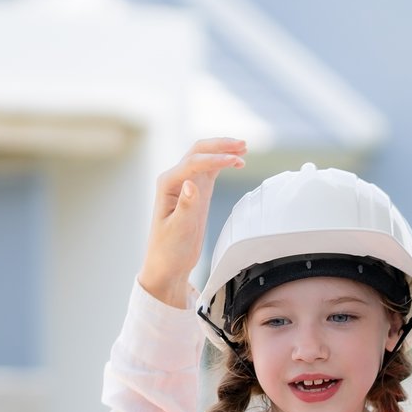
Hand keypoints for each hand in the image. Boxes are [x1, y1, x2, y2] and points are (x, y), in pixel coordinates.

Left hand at [137, 137, 246, 306]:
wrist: (168, 265)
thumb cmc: (168, 251)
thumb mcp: (178, 231)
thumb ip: (186, 207)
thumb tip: (191, 184)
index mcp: (167, 184)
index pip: (193, 162)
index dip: (216, 159)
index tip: (236, 160)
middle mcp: (174, 180)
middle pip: (198, 151)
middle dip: (220, 145)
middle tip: (243, 145)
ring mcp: (186, 185)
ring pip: (205, 157)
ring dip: (223, 150)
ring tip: (244, 148)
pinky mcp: (196, 193)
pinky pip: (210, 170)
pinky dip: (223, 163)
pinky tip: (237, 161)